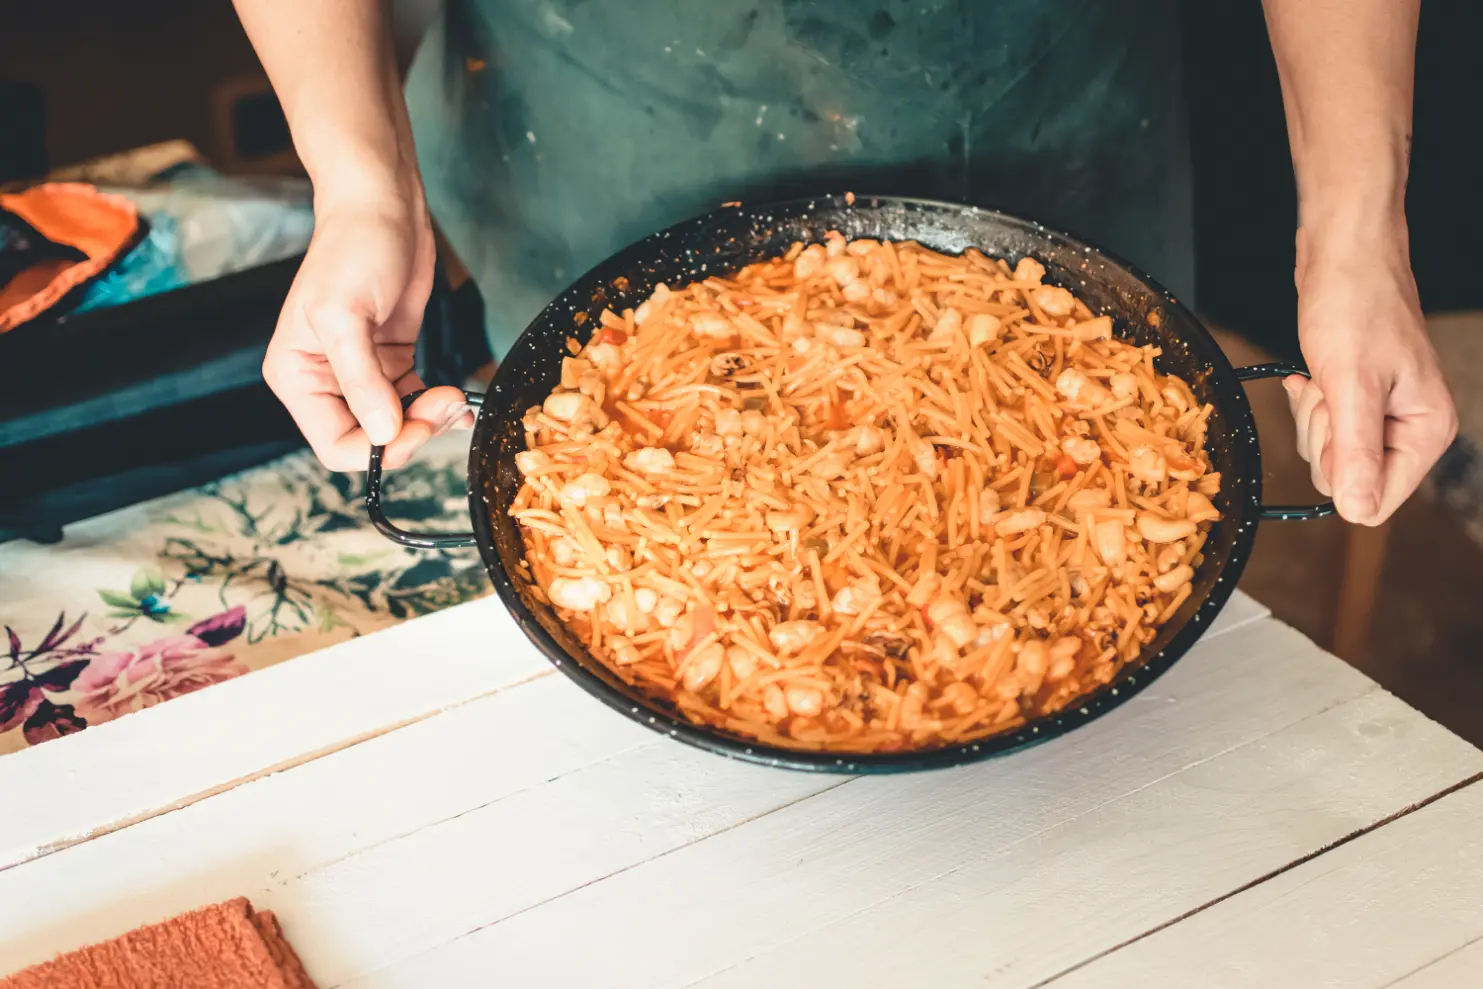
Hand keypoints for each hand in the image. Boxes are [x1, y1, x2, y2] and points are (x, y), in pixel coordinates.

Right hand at [262, 180, 471, 470]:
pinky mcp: (391, 362)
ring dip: (429, 421)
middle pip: (369, 441)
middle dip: (410, 432)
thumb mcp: (346, 315)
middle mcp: (324, 381)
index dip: (377, 448)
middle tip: (446, 405)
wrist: (382, 207)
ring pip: (395, 426)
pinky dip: (435, 407)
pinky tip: (456, 400)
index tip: (414, 427)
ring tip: (455, 398)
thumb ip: (362, 381)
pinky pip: (413, 403)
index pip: (334, 445)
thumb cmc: (353, 248)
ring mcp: (361, 374)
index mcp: (297, 377)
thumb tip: (383, 434)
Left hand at [1285, 220, 1456, 524]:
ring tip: (1325, 376)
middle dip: (1322, 438)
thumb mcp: (1352, 384)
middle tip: (1330, 392)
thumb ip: (1355, 452)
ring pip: (1327, 455)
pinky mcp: (1357, 400)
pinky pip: (1320, 428)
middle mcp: (1409, 430)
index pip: (1376, 501)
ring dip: (1312, 418)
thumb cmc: (1356, 305)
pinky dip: (1309, 403)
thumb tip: (1358, 510)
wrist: (1344, 255)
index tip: (1338, 424)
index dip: (1341, 471)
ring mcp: (1383, 416)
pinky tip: (1312, 376)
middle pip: (1345, 479)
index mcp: (1426, 432)